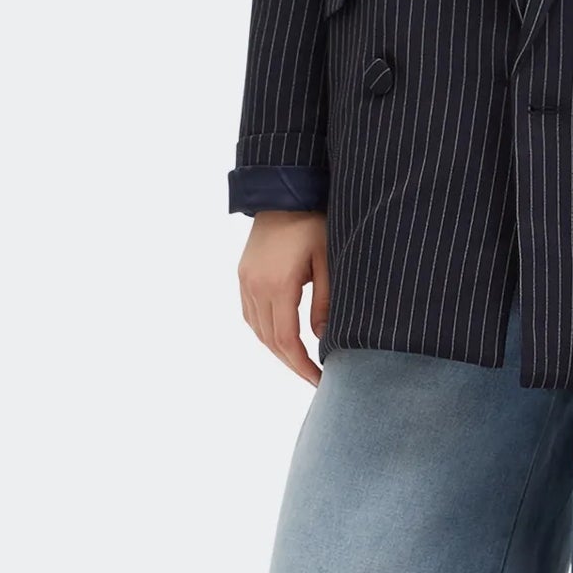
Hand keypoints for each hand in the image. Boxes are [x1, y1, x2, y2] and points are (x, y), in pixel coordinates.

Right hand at [239, 209, 328, 385]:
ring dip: (278, 349)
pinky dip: (265, 331)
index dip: (301, 365)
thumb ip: (326, 302)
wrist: (285, 191)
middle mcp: (254, 286)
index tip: (320, 380)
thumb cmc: (314, 222)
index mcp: (277, 285)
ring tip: (301, 362)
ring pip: (257, 329)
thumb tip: (321, 339)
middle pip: (269, 340)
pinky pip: (250, 314)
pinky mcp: (243, 274)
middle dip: (292, 363)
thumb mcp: (328, 261)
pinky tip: (283, 337)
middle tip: (314, 378)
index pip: (286, 340)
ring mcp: (245, 280)